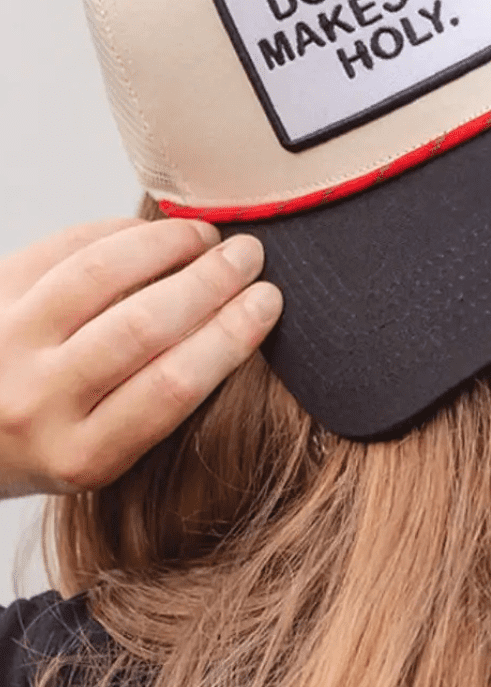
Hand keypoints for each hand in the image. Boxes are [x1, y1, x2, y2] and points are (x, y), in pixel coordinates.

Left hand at [0, 219, 281, 496]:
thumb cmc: (48, 439)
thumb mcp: (101, 452)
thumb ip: (158, 401)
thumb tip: (235, 319)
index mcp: (83, 455)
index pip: (175, 384)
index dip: (232, 333)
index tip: (268, 299)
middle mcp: (37, 403)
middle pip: (143, 326)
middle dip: (211, 280)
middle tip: (250, 254)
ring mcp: (5, 345)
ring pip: (99, 275)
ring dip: (167, 244)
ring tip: (206, 234)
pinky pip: (62, 248)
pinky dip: (118, 231)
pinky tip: (152, 232)